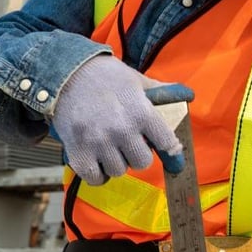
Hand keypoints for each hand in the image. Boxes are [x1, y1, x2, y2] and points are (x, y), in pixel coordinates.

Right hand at [52, 54, 192, 184]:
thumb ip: (160, 91)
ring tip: (109, 148)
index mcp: (141, 112)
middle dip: (137, 154)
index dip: (167, 146)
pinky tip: (96, 160)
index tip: (164, 147)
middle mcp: (123, 130)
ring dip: (116, 162)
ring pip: (119, 171)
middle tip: (128, 143)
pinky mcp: (78, 152)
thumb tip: (186, 94)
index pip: (167, 142)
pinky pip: (96, 179)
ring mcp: (99, 143)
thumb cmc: (105, 76)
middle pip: (142, 162)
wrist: (65, 73)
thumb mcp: (136, 79)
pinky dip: (97, 173)